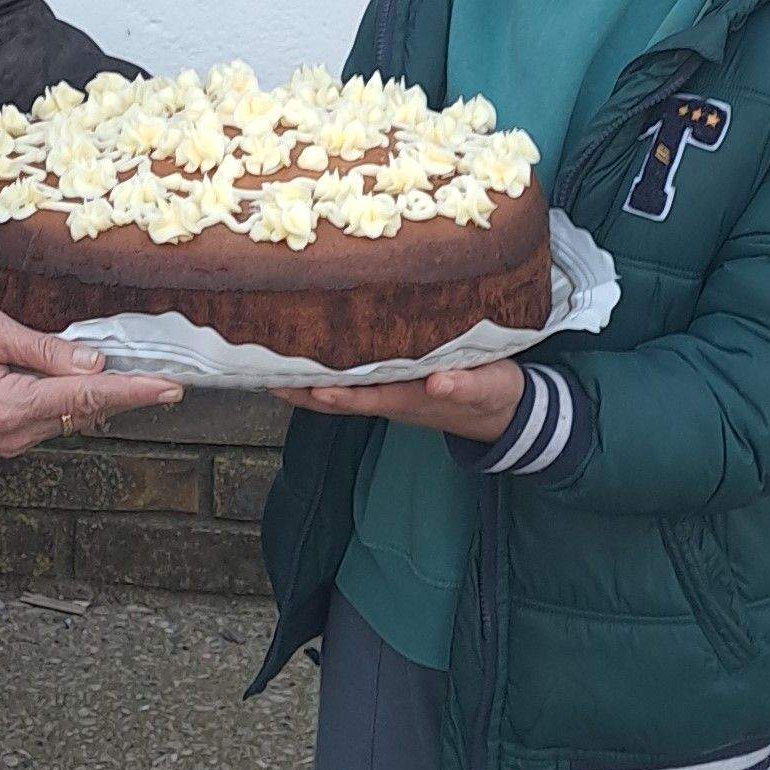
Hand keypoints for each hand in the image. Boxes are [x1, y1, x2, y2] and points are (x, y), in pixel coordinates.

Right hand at [0, 303, 181, 456]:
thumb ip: (42, 349)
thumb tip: (92, 364)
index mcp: (7, 405)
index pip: (84, 397)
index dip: (133, 391)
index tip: (170, 388)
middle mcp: (11, 432)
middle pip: (85, 410)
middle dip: (124, 391)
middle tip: (163, 375)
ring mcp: (8, 439)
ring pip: (72, 415)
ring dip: (99, 393)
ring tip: (126, 371)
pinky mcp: (6, 435)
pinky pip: (53, 416)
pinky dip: (73, 398)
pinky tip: (82, 378)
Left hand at [277, 359, 524, 442]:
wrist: (501, 409)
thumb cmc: (494, 394)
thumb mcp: (489, 388)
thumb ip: (465, 385)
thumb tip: (438, 383)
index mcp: (413, 399)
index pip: (369, 398)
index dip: (342, 395)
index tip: (314, 388)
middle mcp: (393, 399)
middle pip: (341, 400)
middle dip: (306, 392)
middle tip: (269, 379)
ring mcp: (390, 395)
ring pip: (341, 393)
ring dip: (307, 386)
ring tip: (271, 371)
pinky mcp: (393, 385)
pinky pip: (352, 383)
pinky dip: (326, 375)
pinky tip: (306, 361)